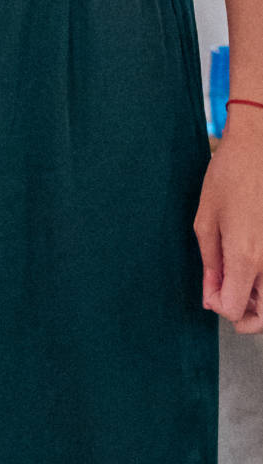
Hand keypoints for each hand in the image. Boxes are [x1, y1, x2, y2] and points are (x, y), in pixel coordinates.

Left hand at [196, 120, 262, 331]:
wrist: (259, 145)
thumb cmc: (229, 176)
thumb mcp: (206, 220)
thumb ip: (210, 264)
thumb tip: (211, 296)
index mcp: (245, 256)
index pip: (233, 310)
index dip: (218, 306)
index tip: (211, 290)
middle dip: (246, 318)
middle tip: (231, 303)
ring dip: (260, 302)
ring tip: (243, 284)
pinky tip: (255, 269)